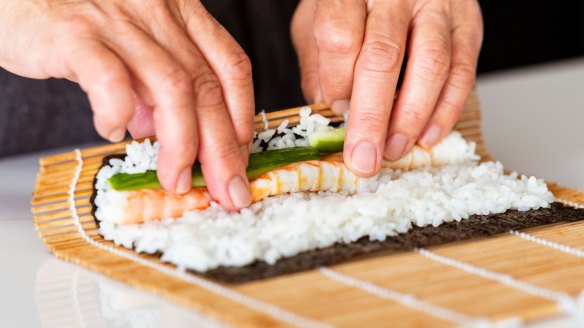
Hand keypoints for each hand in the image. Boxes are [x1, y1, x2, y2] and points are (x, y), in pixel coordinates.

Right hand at [0, 0, 253, 208]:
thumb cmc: (76, 20)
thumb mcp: (133, 46)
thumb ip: (156, 86)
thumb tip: (167, 135)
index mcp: (180, 12)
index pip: (232, 67)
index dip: (243, 119)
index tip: (242, 160)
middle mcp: (158, 12)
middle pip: (209, 87)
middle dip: (224, 149)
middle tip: (228, 191)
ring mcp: (119, 21)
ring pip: (173, 89)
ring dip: (181, 145)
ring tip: (174, 180)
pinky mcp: (76, 34)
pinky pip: (111, 80)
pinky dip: (118, 114)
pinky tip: (112, 132)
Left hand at [291, 0, 482, 175]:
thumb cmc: (351, 1)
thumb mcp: (316, 19)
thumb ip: (318, 62)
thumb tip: (330, 112)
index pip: (341, 38)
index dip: (338, 84)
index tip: (336, 112)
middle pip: (384, 57)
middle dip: (372, 118)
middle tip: (364, 159)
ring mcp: (437, 4)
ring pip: (431, 66)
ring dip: (411, 118)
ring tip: (394, 150)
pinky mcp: (467, 22)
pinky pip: (463, 71)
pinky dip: (446, 110)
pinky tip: (427, 136)